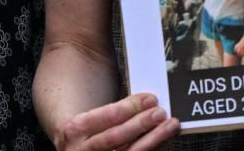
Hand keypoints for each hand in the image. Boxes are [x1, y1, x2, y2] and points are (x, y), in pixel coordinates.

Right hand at [55, 94, 178, 150]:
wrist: (77, 150)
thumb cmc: (88, 131)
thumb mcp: (88, 117)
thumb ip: (112, 110)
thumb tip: (143, 98)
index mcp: (74, 129)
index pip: (106, 117)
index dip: (131, 107)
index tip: (149, 99)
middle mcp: (82, 149)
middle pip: (117, 137)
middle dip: (141, 123)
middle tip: (160, 112)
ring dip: (153, 138)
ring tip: (169, 125)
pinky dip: (153, 148)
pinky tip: (163, 140)